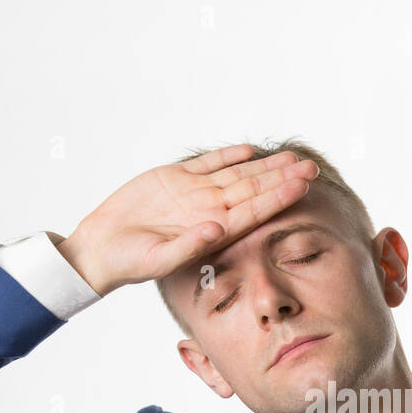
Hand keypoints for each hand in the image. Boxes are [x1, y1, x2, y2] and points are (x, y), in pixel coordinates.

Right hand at [56, 144, 319, 295]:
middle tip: (312, 167)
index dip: (279, 197)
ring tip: (292, 158)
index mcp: (211, 231)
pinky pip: (207, 164)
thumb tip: (215, 228)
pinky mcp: (174, 178)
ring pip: (237, 174)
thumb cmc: (128, 263)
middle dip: (283, 178)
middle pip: (254, 190)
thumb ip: (188, 246)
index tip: (303, 186)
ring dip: (264, 166)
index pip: (254, 212)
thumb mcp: (158, 261)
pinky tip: (249, 150)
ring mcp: (193, 194)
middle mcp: (209, 211)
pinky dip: (227, 155)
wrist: (100, 249)